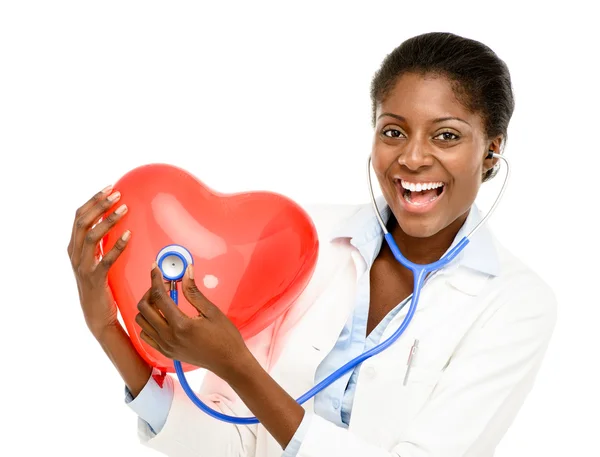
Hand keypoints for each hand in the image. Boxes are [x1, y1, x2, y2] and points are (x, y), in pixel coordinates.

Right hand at [67, 185, 130, 338]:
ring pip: (91, 236)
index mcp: (74, 247)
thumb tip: (112, 221)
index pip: (79, 217)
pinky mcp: (95, 279)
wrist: (97, 316)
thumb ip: (100, 243)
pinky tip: (128, 235)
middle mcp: (75, 255)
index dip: (93, 200)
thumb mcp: (96, 260)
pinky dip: (116, 245)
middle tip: (117, 194)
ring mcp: (83, 267)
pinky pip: (105, 259)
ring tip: (124, 209)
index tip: (109, 188)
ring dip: (108, 220)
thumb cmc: (101, 285)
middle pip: (82, 222)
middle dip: (100, 205)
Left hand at [135, 263, 250, 379]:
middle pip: (144, 308)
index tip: (155, 268)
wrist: (229, 362)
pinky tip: (162, 317)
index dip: (155, 279)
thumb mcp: (212, 311)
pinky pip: (146, 335)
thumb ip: (194, 292)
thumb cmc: (225, 337)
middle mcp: (168, 337)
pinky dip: (148, 323)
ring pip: (141, 322)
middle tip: (164, 286)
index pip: (159, 297)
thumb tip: (186, 272)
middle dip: (150, 292)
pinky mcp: (166, 352)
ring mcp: (165, 346)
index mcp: (181, 325)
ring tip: (163, 301)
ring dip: (148, 308)